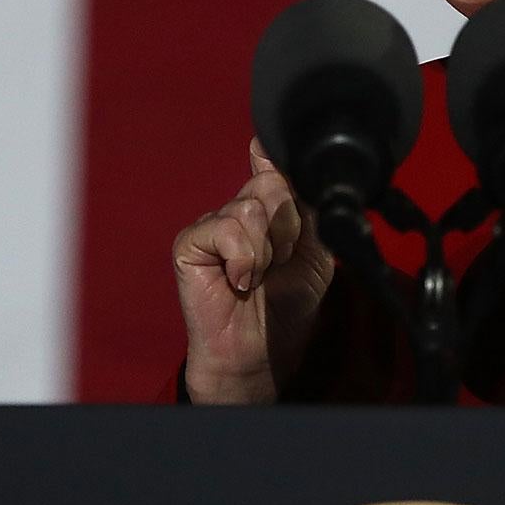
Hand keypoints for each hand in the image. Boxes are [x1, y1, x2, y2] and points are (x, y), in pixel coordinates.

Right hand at [172, 139, 336, 402]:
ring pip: (248, 209)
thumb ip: (303, 205)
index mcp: (268, 208)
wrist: (263, 350)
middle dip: (287, 229)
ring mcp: (213, 225)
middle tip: (280, 261)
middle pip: (268, 184)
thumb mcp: (315, 250)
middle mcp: (238, 210)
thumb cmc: (286, 304)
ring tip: (259, 276)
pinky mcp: (190, 244)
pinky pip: (224, 230)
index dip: (285, 176)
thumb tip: (275, 155)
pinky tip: (239, 282)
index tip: (290, 203)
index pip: (275, 165)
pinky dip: (242, 260)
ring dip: (265, 251)